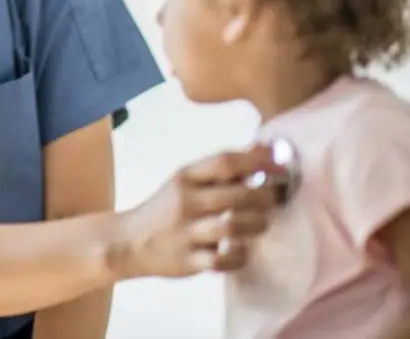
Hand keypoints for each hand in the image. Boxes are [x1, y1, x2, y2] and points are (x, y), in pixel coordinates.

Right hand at [113, 145, 280, 278]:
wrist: (129, 242)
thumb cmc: (166, 209)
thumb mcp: (186, 182)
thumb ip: (222, 169)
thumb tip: (263, 149)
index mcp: (185, 178)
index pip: (225, 162)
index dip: (259, 162)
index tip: (280, 168)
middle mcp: (185, 202)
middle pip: (236, 195)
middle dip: (265, 197)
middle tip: (272, 201)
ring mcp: (185, 233)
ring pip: (233, 226)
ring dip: (257, 225)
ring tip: (260, 224)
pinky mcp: (187, 261)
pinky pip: (223, 260)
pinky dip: (240, 256)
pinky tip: (241, 250)